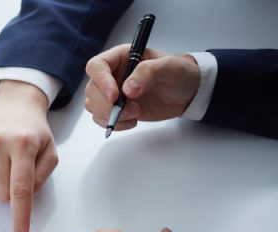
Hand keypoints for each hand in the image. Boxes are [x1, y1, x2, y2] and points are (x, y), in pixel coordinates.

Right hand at [0, 80, 58, 231]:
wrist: (14, 103)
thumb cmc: (33, 130)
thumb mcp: (49, 151)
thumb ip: (41, 177)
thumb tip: (24, 199)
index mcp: (23, 144)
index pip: (20, 190)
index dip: (20, 217)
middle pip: (1, 193)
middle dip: (10, 192)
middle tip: (16, 172)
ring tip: (3, 164)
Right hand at [84, 44, 201, 130]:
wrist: (187, 94)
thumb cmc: (180, 75)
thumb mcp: (170, 68)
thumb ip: (148, 73)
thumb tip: (128, 88)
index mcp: (121, 57)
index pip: (97, 66)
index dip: (101, 81)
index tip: (115, 96)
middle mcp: (112, 74)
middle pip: (92, 89)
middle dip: (108, 104)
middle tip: (133, 110)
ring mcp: (112, 92)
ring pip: (93, 105)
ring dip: (110, 115)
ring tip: (135, 115)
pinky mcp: (115, 108)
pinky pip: (100, 118)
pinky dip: (113, 123)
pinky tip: (131, 121)